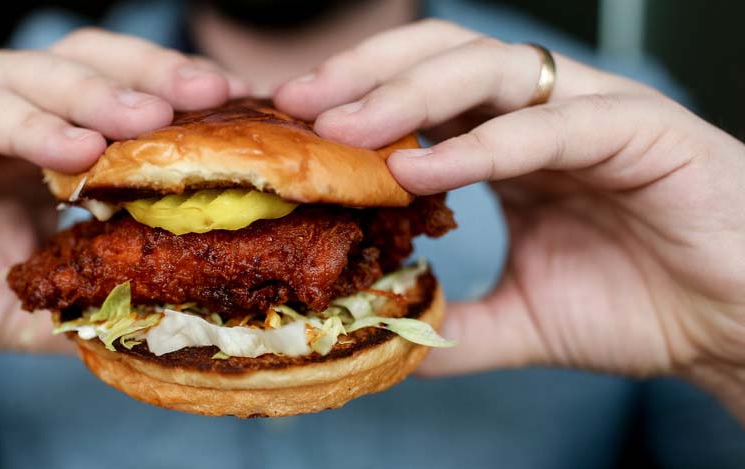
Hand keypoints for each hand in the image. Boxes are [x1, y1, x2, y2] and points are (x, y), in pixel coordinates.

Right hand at [0, 28, 245, 434]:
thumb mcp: (39, 295)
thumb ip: (98, 295)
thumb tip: (176, 316)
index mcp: (49, 139)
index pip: (126, 99)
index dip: (180, 103)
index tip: (240, 119)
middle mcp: (13, 108)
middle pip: (97, 66)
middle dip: (157, 77)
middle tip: (213, 96)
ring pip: (42, 74)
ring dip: (101, 95)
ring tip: (152, 120)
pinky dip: (28, 123)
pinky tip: (72, 150)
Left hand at [275, 20, 744, 417]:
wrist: (738, 326)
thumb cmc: (644, 304)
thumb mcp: (523, 318)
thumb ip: (457, 322)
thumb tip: (391, 341)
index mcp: (510, 141)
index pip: (419, 94)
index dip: (354, 100)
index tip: (290, 127)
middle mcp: (543, 111)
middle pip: (439, 58)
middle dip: (362, 76)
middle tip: (295, 108)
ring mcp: (591, 110)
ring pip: (488, 71)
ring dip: (407, 96)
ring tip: (342, 129)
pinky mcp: (642, 128)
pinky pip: (549, 124)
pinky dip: (483, 145)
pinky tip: (424, 170)